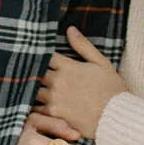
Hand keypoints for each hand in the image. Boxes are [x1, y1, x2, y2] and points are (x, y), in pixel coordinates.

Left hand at [36, 26, 125, 140]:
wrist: (116, 116)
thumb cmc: (112, 89)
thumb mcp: (101, 63)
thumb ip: (83, 46)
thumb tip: (70, 28)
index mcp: (68, 66)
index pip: (45, 56)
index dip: (40, 54)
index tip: (38, 55)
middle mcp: (58, 81)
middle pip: (35, 71)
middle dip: (33, 70)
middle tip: (28, 69)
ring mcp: (54, 98)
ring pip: (32, 89)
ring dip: (31, 86)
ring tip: (27, 85)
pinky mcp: (54, 114)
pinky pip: (35, 108)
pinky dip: (32, 104)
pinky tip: (31, 102)